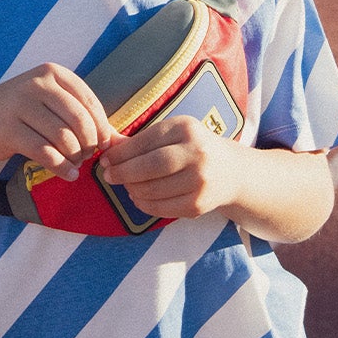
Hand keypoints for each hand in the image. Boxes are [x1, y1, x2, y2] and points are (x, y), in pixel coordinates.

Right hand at [0, 64, 111, 178]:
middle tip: (86, 157)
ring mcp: (20, 104)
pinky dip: (61, 168)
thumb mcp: (53, 105)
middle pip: (79, 120)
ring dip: (75, 157)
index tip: (102, 145)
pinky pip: (45, 153)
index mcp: (53, 73)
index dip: (101, 128)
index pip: (89, 102)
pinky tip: (68, 174)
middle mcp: (37, 83)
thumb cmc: (24, 113)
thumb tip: (121, 141)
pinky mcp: (8, 129)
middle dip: (89, 144)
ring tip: (75, 164)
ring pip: (63, 138)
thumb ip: (85, 118)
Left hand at [97, 114, 243, 221]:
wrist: (232, 172)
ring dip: (132, 189)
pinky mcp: (198, 204)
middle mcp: (197, 153)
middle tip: (108, 176)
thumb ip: (140, 139)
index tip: (105, 159)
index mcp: (186, 129)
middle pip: (151, 166)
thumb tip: (106, 141)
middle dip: (124, 172)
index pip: (146, 141)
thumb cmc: (193, 148)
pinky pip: (161, 208)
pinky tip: (138, 197)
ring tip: (126, 185)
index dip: (121, 153)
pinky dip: (144, 204)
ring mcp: (200, 181)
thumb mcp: (172, 134)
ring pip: (153, 189)